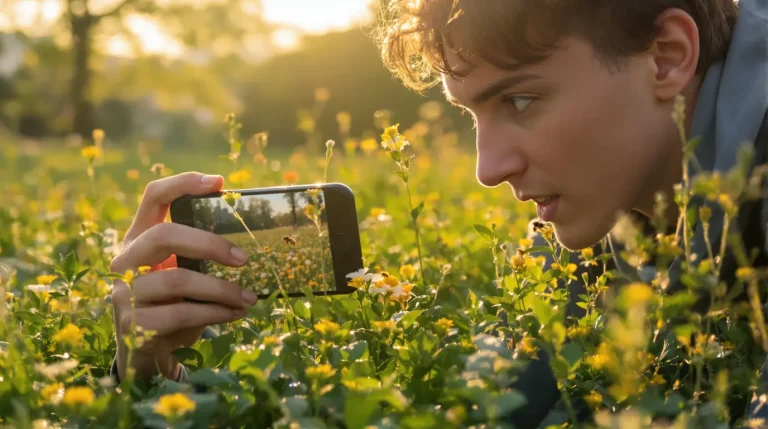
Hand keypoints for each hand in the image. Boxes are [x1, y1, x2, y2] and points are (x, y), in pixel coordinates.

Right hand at [109, 172, 257, 381]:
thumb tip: (247, 241)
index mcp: (139, 238)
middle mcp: (125, 261)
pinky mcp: (133, 325)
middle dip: (209, 244)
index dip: (183, 184)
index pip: (153, 197)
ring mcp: (124, 293)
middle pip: (164, 235)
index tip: (219, 182)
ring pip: (177, 280)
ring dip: (222, 290)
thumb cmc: (173, 303)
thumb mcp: (183, 273)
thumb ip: (199, 255)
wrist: (149, 354)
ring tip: (249, 297)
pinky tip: (235, 314)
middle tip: (244, 258)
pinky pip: (181, 313)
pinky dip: (215, 313)